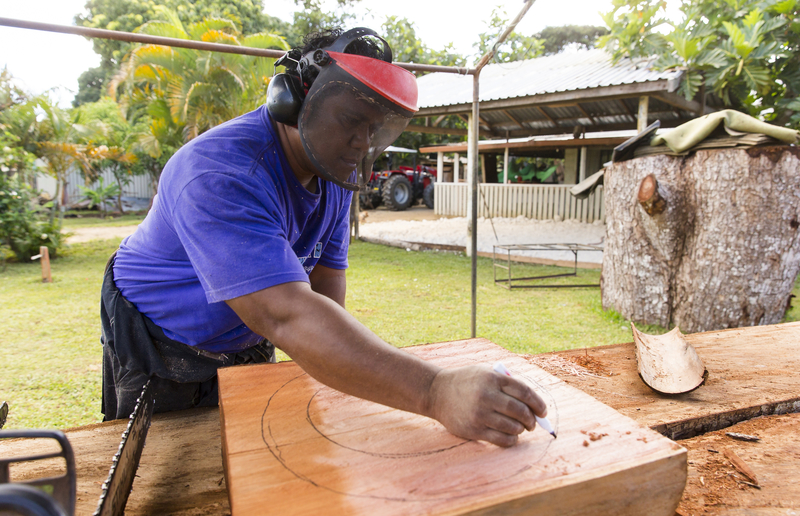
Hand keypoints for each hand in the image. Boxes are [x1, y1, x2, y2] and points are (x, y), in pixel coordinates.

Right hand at [427, 365, 547, 446]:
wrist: (437, 393)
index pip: (524, 392)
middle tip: (533, 423)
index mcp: (492, 378)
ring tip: (520, 428)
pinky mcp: (474, 430)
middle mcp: (486, 395)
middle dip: (531, 419)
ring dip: (521, 430)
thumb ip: (507, 385)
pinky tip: (511, 436)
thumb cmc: (467, 382)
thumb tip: (533, 406)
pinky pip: (501, 439)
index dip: (538, 403)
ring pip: (513, 427)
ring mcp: (479, 414)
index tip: (543, 411)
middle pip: (520, 411)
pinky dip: (511, 440)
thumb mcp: (485, 373)